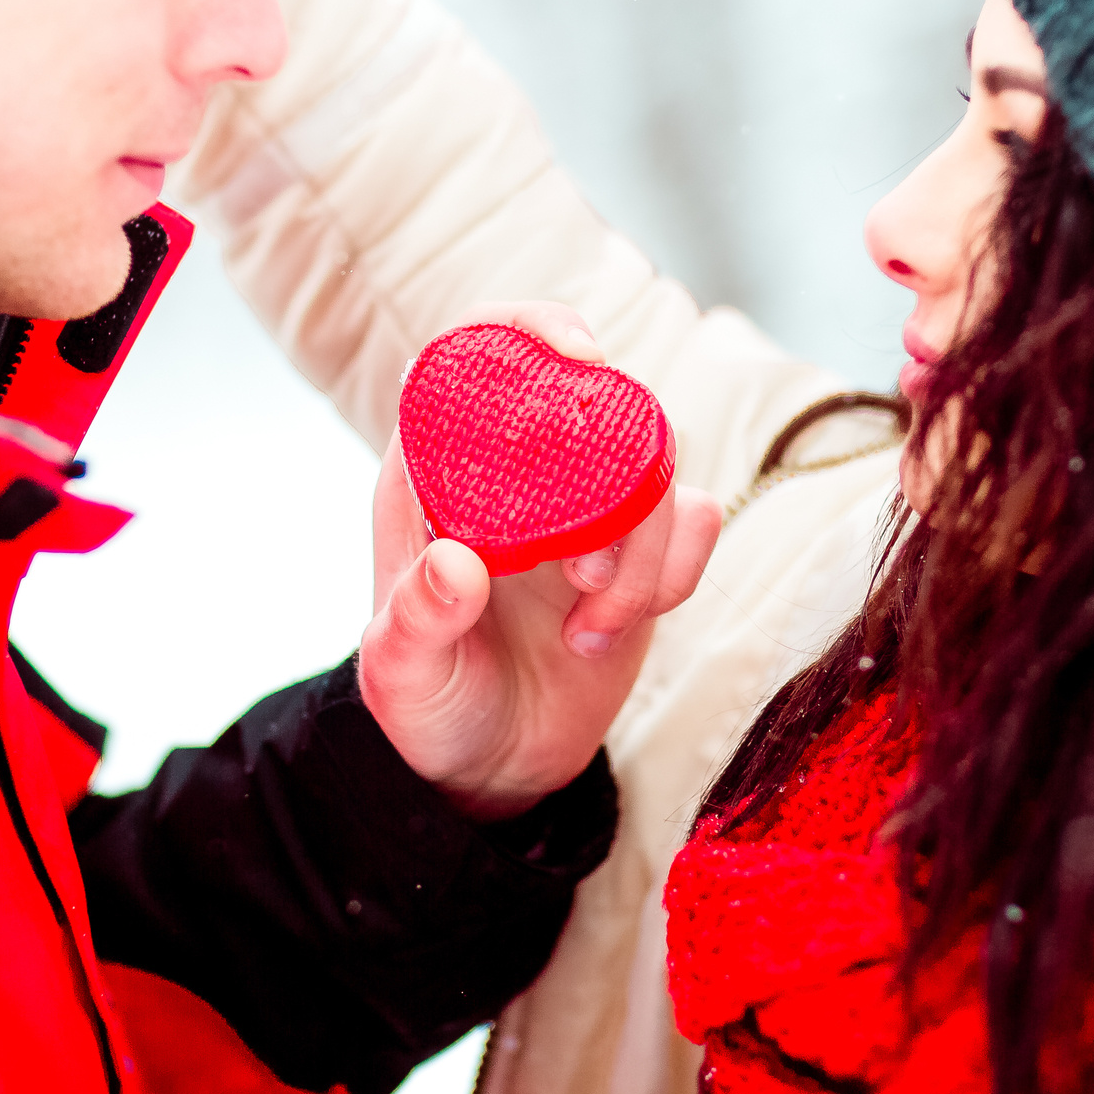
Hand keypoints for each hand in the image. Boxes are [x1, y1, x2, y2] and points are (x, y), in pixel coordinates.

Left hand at [358, 303, 724, 820]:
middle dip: (614, 467)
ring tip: (589, 622)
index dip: (529, 330)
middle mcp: (520, 469)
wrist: (488, 764)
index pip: (482, 350)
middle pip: (597, 395)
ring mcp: (587, 503)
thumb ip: (419, 617)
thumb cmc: (428, 704)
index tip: (578, 359)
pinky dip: (670, 574)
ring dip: (641, 544)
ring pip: (655, 463)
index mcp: (440, 465)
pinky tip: (609, 630)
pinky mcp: (640, 548)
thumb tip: (458, 563)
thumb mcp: (402, 672)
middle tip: (584, 566)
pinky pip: (691, 519)